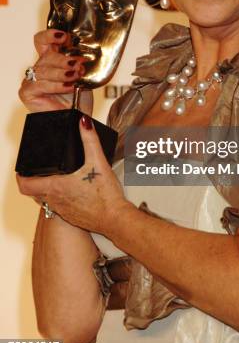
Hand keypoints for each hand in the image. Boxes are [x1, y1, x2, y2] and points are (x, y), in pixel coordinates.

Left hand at [17, 116, 130, 235]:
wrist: (115, 219)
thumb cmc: (106, 196)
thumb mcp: (98, 161)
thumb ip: (90, 140)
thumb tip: (84, 123)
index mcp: (56, 187)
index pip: (25, 185)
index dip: (20, 176)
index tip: (22, 170)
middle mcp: (55, 200)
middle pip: (33, 192)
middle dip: (33, 181)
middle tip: (39, 170)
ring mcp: (63, 210)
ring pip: (45, 200)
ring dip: (45, 190)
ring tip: (56, 178)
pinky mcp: (72, 217)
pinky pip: (58, 207)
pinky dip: (59, 198)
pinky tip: (72, 191)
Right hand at [19, 29, 92, 114]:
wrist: (77, 117)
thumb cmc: (79, 97)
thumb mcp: (82, 75)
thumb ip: (78, 63)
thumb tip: (79, 57)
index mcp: (51, 59)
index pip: (42, 40)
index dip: (51, 35)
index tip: (65, 38)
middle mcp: (40, 68)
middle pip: (46, 55)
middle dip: (64, 60)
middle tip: (78, 65)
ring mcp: (32, 80)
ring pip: (43, 70)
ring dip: (62, 73)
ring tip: (75, 77)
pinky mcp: (27, 92)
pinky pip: (40, 84)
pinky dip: (56, 85)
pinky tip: (68, 87)